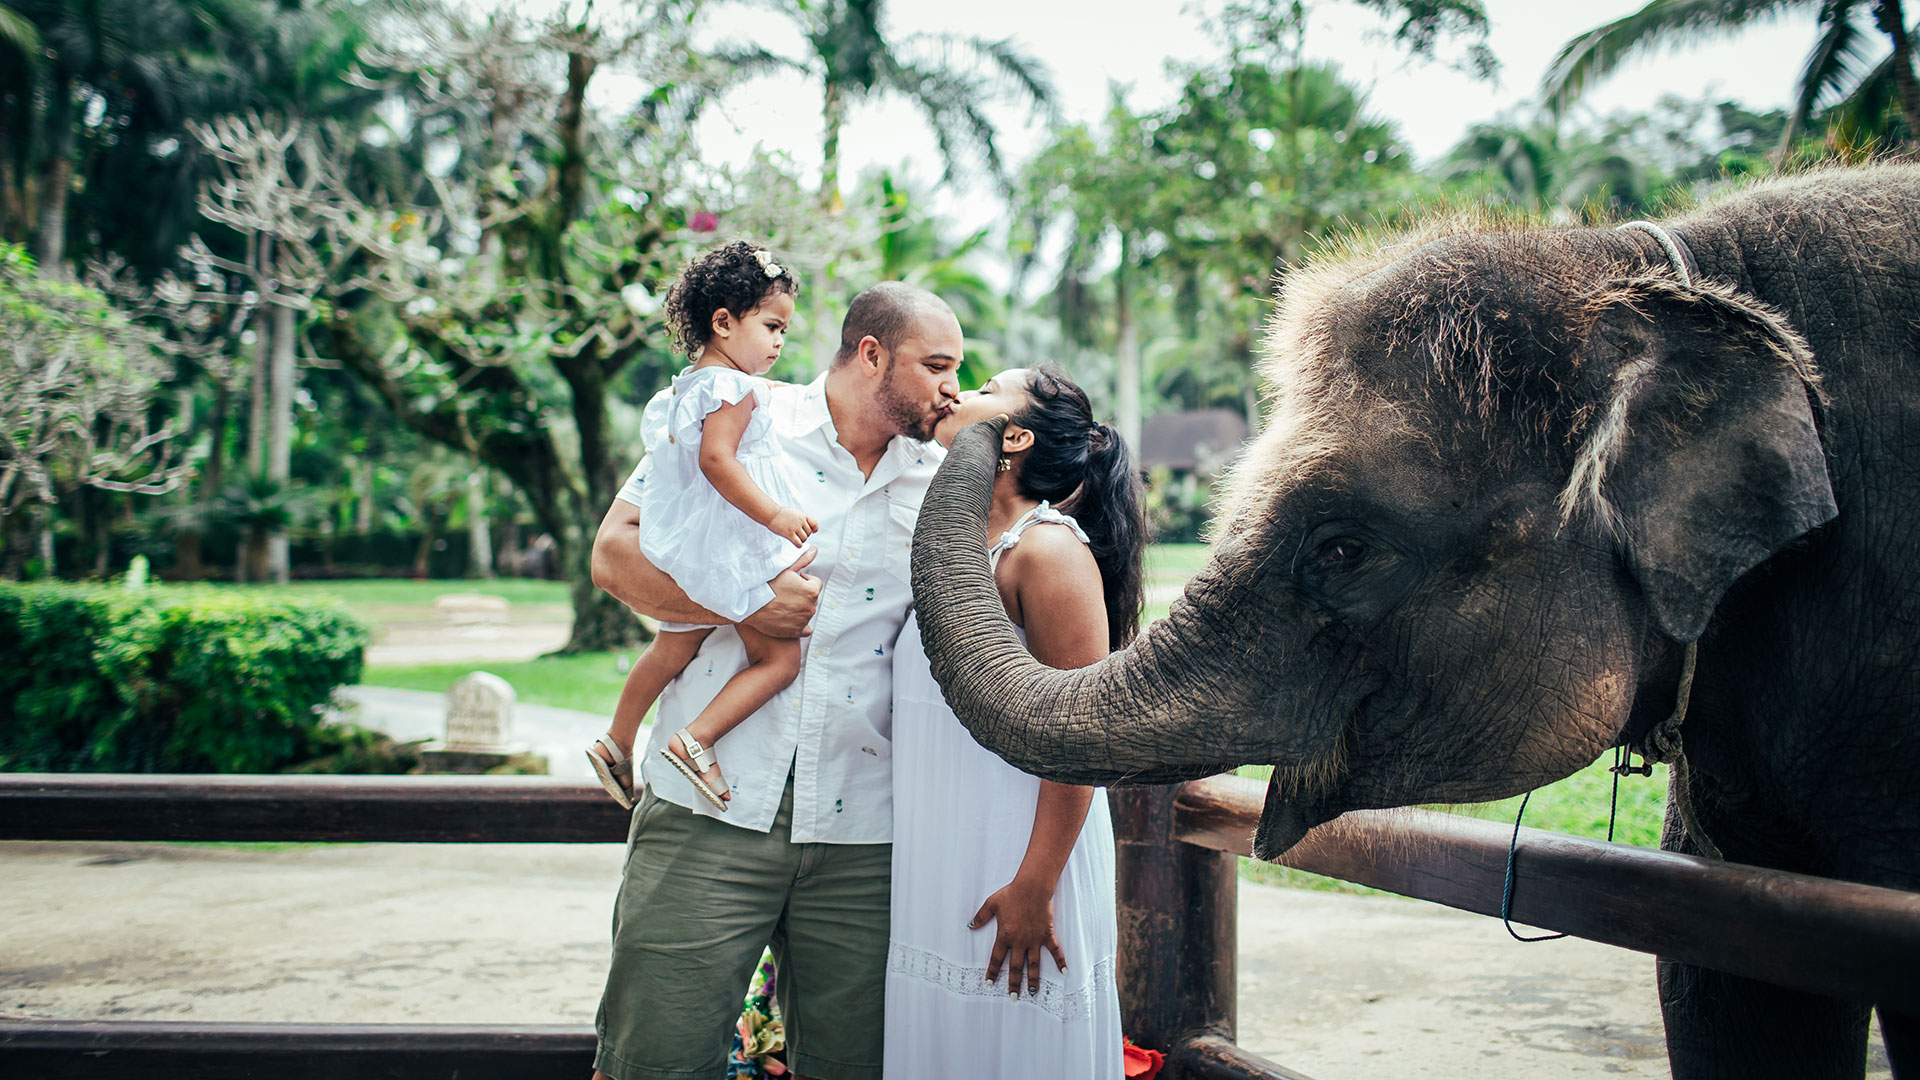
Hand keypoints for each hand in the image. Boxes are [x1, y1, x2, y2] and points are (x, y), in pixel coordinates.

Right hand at [742, 547, 818, 637]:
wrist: (749, 604)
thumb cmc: (766, 585)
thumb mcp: (784, 569)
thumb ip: (803, 559)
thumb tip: (815, 549)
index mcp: (812, 590)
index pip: (815, 583)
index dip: (802, 581)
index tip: (790, 582)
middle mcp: (811, 607)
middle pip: (811, 598)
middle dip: (801, 595)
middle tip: (783, 592)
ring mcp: (804, 621)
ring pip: (806, 612)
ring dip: (798, 608)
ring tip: (781, 603)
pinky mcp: (796, 631)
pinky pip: (804, 628)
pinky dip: (798, 624)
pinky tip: (786, 618)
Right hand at [767, 507, 817, 546]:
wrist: (771, 514)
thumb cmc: (782, 513)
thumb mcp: (795, 512)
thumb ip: (802, 518)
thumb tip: (809, 527)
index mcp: (803, 515)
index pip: (814, 524)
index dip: (814, 529)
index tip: (813, 531)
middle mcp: (800, 521)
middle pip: (809, 533)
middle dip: (805, 535)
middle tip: (798, 534)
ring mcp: (795, 528)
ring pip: (804, 539)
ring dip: (801, 540)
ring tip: (796, 538)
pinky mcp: (789, 534)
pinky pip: (799, 543)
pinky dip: (798, 545)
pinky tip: (795, 543)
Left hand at [972, 876, 1066, 998]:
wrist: (1032, 887)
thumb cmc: (1011, 893)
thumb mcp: (991, 903)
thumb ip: (981, 916)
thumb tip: (970, 925)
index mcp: (1005, 935)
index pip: (996, 958)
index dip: (992, 971)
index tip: (990, 983)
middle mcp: (1020, 941)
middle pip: (1015, 967)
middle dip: (1013, 983)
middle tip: (1013, 997)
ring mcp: (1034, 939)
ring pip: (1033, 964)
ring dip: (1033, 979)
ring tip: (1032, 993)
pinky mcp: (1047, 934)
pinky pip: (1055, 950)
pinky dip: (1060, 961)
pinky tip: (1064, 971)